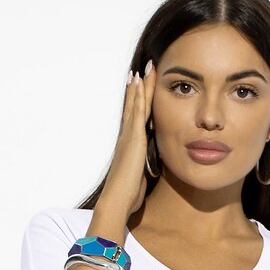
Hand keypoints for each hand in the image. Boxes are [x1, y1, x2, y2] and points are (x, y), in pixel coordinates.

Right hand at [101, 59, 158, 222]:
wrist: (117, 200)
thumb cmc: (128, 195)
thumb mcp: (140, 178)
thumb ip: (145, 168)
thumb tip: (151, 168)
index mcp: (130, 146)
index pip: (137, 120)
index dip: (139, 104)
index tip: (142, 89)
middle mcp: (127, 137)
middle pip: (134, 107)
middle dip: (138, 89)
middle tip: (142, 70)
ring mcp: (129, 136)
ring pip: (135, 105)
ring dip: (139, 86)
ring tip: (142, 68)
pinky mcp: (133, 138)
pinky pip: (137, 112)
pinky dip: (138, 96)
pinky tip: (139, 82)